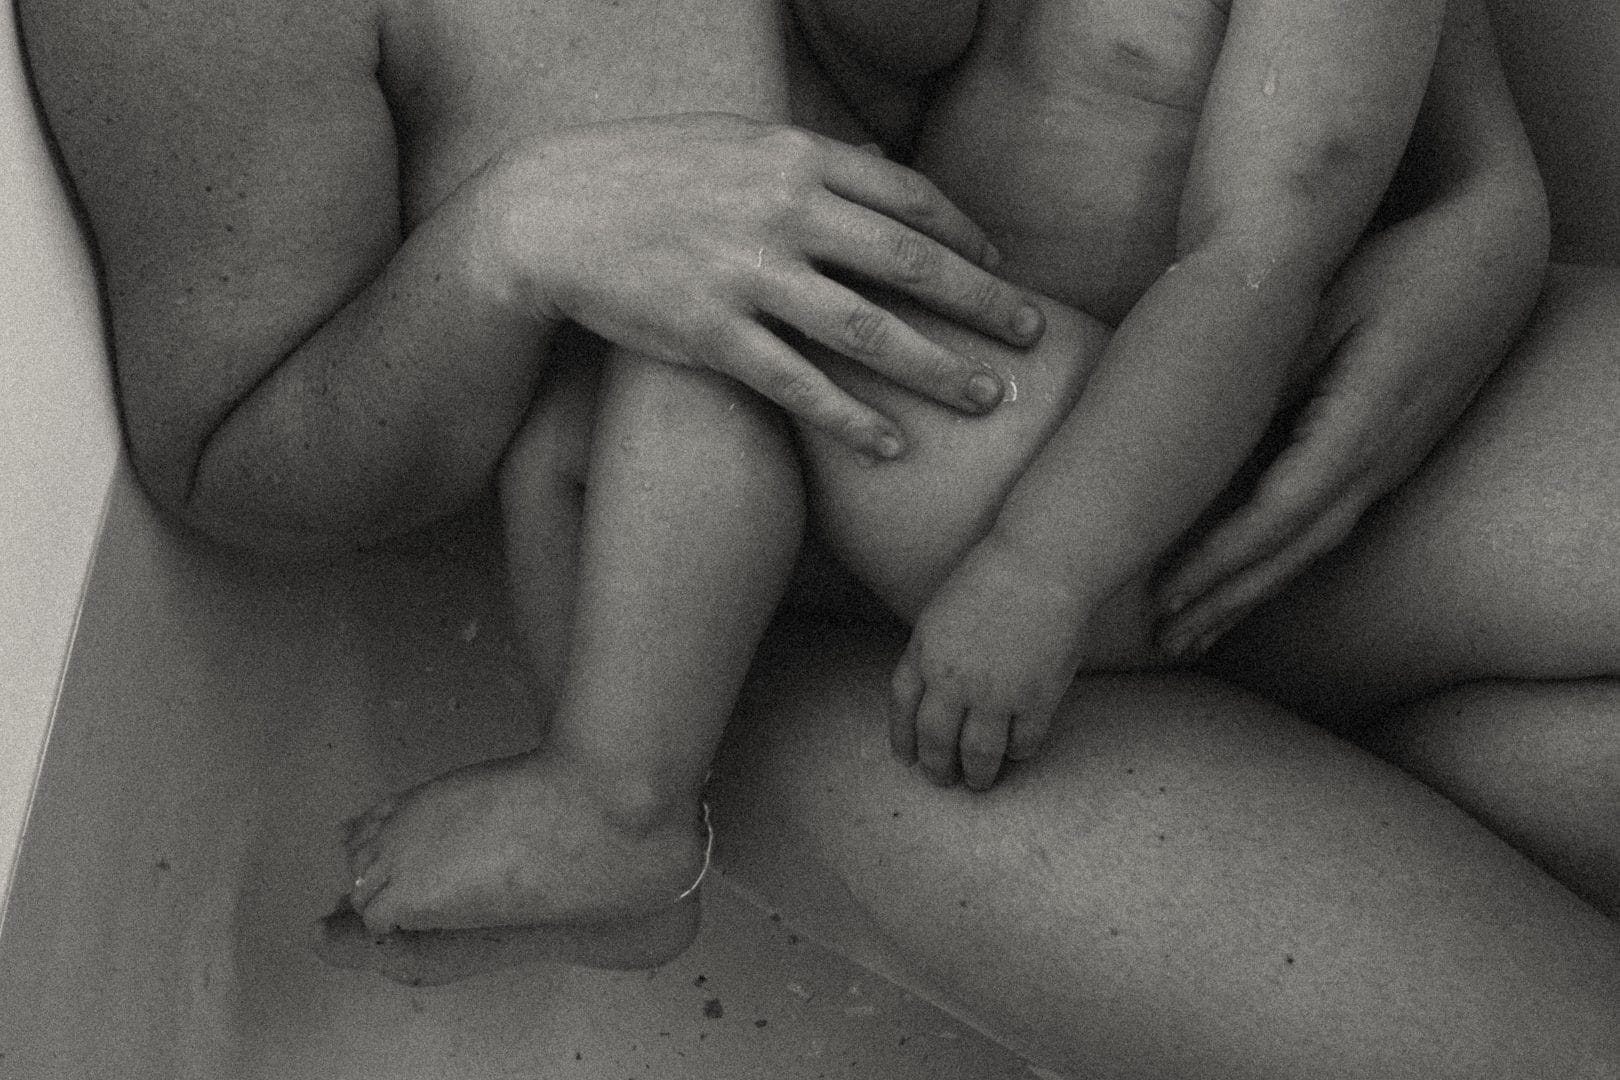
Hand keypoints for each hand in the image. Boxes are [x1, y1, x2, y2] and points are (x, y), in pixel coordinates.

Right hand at [481, 113, 1044, 457]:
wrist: (549, 210)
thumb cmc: (646, 174)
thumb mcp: (732, 141)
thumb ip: (805, 163)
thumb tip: (873, 181)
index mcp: (793, 155)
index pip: (907, 195)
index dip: (964, 235)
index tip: (998, 265)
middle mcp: (780, 210)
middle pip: (909, 265)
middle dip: (982, 304)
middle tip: (1031, 336)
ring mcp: (746, 274)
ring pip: (868, 331)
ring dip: (937, 369)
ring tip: (988, 399)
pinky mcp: (709, 333)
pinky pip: (797, 386)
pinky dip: (851, 420)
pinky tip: (893, 447)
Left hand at [889, 536, 1089, 789]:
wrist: (1039, 566)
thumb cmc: (994, 579)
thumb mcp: (940, 613)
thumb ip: (931, 654)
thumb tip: (931, 696)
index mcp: (924, 654)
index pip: (903, 709)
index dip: (903, 739)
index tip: (907, 758)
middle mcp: (953, 681)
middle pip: (937, 741)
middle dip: (938, 768)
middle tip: (943, 780)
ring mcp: (995, 694)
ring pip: (979, 754)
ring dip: (978, 775)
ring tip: (980, 781)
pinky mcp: (1035, 699)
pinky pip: (1023, 743)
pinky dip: (1018, 753)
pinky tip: (1017, 752)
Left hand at [1154, 181, 1546, 656]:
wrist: (1492, 256)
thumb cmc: (1402, 267)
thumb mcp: (1328, 308)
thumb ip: (1272, 371)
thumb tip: (1204, 431)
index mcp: (1361, 428)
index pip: (1276, 516)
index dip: (1217, 561)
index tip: (1163, 592)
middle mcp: (1380, 463)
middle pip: (1292, 553)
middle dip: (1226, 600)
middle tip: (1165, 638)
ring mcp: (1391, 467)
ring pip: (1312, 549)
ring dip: (1252, 593)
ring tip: (1196, 632)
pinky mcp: (1390, 460)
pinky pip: (1327, 528)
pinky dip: (1281, 563)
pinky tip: (1252, 583)